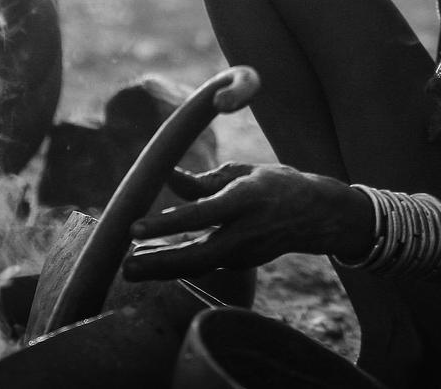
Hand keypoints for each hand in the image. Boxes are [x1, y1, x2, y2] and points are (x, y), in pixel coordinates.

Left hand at [123, 162, 373, 280]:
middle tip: (125, 267)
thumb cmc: (273, 184)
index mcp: (246, 199)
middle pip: (197, 256)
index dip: (167, 224)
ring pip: (198, 267)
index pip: (201, 215)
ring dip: (163, 268)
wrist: (315, 215)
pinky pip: (205, 264)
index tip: (134, 229)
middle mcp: (245, 232)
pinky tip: (152, 261)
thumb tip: (167, 176)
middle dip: (159, 264)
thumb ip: (203, 181)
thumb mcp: (241, 172)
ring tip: (130, 268)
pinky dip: (178, 265)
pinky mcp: (241, 265)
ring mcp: (245, 254)